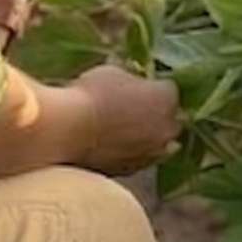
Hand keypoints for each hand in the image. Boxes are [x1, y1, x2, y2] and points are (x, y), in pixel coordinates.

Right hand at [64, 64, 181, 175]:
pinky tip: (114, 144)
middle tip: (134, 106)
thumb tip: (131, 82)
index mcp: (165, 99)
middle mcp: (167, 128)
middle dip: (158, 113)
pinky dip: (132, 151)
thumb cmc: (92, 95)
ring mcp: (153, 153)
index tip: (140, 83)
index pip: (169, 89)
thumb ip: (130, 79)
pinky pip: (140, 157)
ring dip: (148, 135)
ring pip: (159, 143)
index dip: (154, 85)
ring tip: (125, 128)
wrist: (71, 132)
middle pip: (171, 119)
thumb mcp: (112, 72)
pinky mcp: (134, 169)